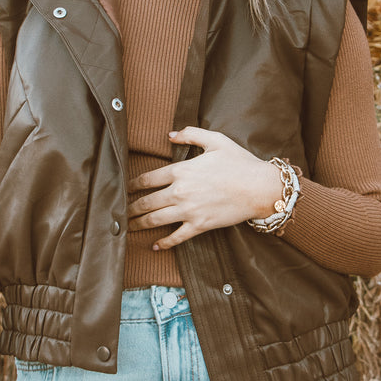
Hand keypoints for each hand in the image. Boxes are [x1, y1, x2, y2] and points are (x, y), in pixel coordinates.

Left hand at [127, 126, 282, 249]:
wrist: (260, 188)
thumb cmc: (239, 162)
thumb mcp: (216, 140)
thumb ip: (190, 135)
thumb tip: (170, 135)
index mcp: (181, 170)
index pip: (147, 179)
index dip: (132, 184)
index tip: (124, 188)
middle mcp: (180, 192)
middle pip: (146, 202)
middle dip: (130, 207)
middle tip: (120, 211)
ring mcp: (189, 211)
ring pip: (155, 220)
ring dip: (139, 224)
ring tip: (129, 227)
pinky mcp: (200, 226)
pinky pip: (177, 237)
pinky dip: (164, 243)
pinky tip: (155, 245)